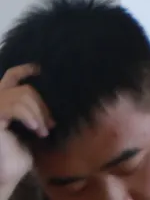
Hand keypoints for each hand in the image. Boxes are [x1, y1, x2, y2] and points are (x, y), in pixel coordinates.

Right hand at [0, 64, 51, 190]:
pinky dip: (29, 115)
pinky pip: (15, 107)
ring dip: (38, 113)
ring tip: (42, 130)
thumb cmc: (20, 150)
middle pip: (25, 88)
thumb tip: (55, 93)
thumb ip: (34, 107)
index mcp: (3, 100)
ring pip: (23, 96)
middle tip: (50, 123)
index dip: (26, 69)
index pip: (11, 75)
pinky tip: (35, 127)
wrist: (9, 172)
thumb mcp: (31, 123)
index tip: (42, 69)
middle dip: (42, 105)